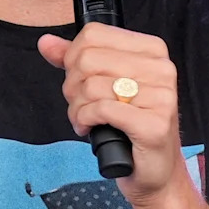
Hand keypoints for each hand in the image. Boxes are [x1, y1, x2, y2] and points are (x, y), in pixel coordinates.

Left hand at [38, 23, 186, 208]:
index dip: (72, 58)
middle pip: (88, 59)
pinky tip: (89, 129)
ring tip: (84, 120)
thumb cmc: (130, 129)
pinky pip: (101, 109)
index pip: (94, 35)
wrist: (155, 174)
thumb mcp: (104, 87)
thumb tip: (46, 42)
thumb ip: (75, 61)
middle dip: (72, 86)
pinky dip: (85, 120)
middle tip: (79, 105)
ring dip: (77, 108)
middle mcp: (162, 69)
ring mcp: (161, 96)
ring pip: (91, 85)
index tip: (77, 80)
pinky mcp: (154, 124)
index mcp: (152, 51)